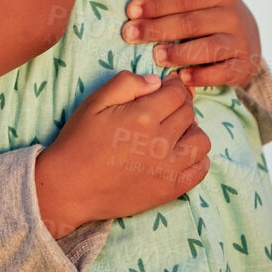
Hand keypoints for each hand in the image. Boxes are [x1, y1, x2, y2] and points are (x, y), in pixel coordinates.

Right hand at [33, 72, 210, 237]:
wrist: (70, 187)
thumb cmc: (79, 141)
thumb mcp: (94, 102)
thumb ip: (126, 84)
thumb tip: (155, 82)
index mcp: (143, 116)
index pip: (176, 93)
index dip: (174, 85)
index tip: (168, 86)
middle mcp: (161, 141)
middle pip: (189, 114)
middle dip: (180, 105)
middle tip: (165, 107)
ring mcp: (168, 168)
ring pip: (201, 141)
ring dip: (191, 131)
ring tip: (174, 131)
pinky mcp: (170, 189)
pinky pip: (200, 170)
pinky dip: (197, 158)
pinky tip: (180, 153)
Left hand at [121, 0, 262, 88]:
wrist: (246, 37)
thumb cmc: (212, 5)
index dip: (157, 4)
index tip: (131, 10)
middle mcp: (233, 16)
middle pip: (191, 23)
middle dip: (157, 29)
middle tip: (130, 34)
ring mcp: (240, 42)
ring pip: (208, 48)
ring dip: (179, 53)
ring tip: (155, 56)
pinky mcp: (243, 66)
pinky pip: (223, 73)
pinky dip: (203, 76)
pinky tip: (182, 76)